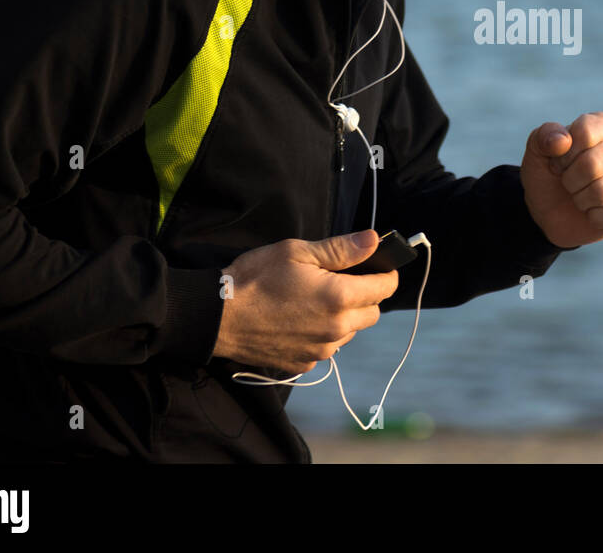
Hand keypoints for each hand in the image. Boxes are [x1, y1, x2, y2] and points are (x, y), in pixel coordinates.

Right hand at [212, 230, 398, 374]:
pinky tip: (301, 319)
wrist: (217, 318)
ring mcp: (320, 350)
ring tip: (318, 299)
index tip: (379, 265)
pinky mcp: (304, 363)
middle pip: (372, 313)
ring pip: (351, 332)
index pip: (384, 287)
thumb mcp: (297, 252)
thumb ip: (341, 249)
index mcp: (339, 298)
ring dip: (346, 316)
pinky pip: (328, 347)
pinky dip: (324, 333)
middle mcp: (336, 329)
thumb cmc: (255, 278)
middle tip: (343, 279)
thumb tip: (375, 240)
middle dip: (367, 295)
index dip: (386, 273)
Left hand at [521, 111, 602, 249]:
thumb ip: (544, 136)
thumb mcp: (537, 151)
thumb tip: (563, 140)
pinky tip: (593, 213)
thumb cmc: (549, 174)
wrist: (550, 212)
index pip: (586, 131)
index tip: (558, 163)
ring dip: (581, 200)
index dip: (564, 153)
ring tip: (580, 197)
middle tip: (568, 183)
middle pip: (594, 163)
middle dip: (570, 179)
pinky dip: (595, 218)